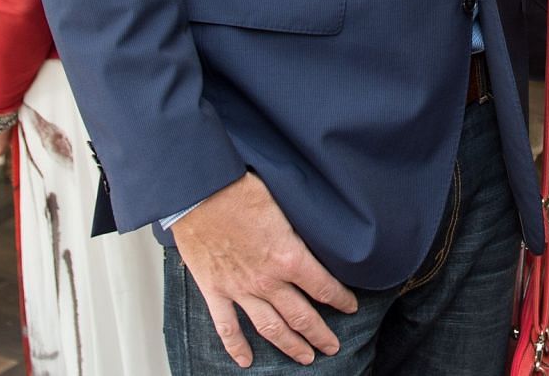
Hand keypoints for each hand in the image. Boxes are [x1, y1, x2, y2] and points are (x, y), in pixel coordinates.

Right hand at [172, 172, 358, 366]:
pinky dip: (237, 347)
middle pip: (301, 316)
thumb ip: (302, 227)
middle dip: (320, 334)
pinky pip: (227, 327)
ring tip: (305, 358)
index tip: (350, 307)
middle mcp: (267, 280)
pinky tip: (246, 361)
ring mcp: (239, 289)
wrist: (198, 192)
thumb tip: (321, 233)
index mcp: (288, 257)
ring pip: (270, 328)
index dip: (341, 300)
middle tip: (332, 346)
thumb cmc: (241, 189)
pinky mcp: (214, 290)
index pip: (324, 287)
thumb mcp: (285, 203)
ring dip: (290, 346)